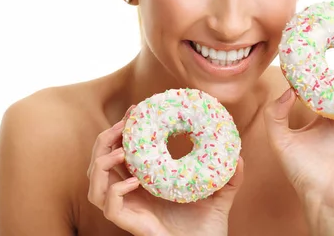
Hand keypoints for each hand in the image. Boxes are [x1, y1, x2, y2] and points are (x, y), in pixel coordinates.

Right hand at [87, 106, 244, 235]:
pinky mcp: (130, 224)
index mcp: (145, 181)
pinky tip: (133, 182)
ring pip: (95, 187)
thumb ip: (229, 175)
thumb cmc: (207, 227)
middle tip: (123, 124)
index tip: (134, 110)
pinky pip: (110, 208)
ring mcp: (129, 210)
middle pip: (99, 164)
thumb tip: (238, 155)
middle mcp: (131, 194)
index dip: (121, 131)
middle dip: (105, 141)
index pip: (121, 152)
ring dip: (102, 164)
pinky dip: (115, 192)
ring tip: (121, 151)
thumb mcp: (219, 194)